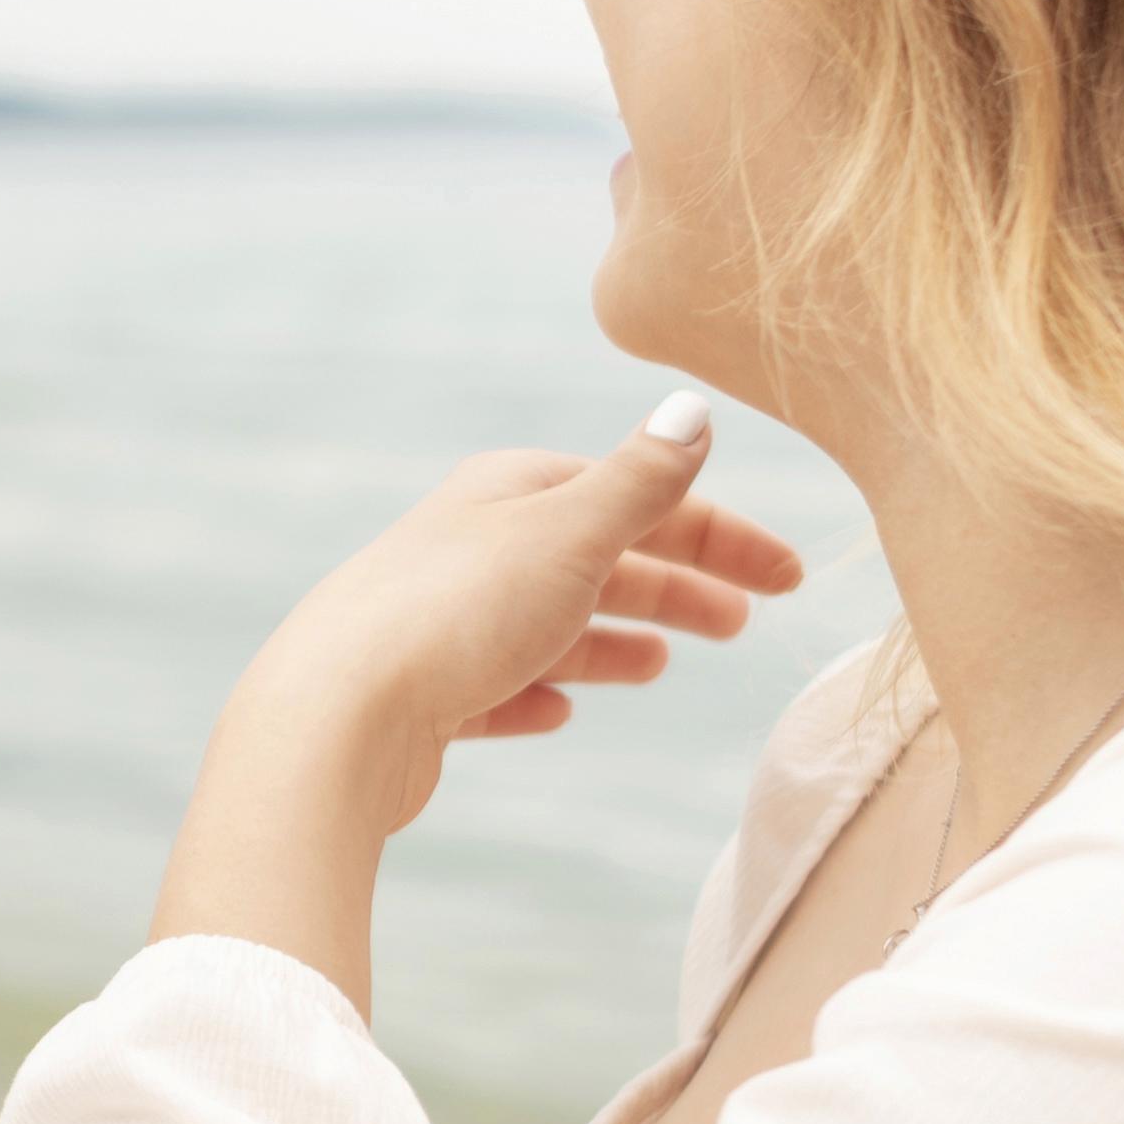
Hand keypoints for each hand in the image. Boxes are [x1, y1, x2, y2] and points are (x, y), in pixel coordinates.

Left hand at [155, 397, 802, 1005]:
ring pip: (544, 623)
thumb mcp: (569, 533)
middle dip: (672, 584)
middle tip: (744, 624)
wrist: (333, 717)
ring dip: (606, 639)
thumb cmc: (457, 612)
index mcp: (511, 493)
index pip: (636, 497)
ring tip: (657, 666)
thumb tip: (693, 406)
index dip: (719, 534)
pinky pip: (491, 688)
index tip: (790, 579)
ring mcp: (440, 621)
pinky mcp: (417, 696)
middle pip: (594, 558)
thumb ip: (640, 479)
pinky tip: (556, 716)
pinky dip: (533, 694)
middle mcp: (470, 545)